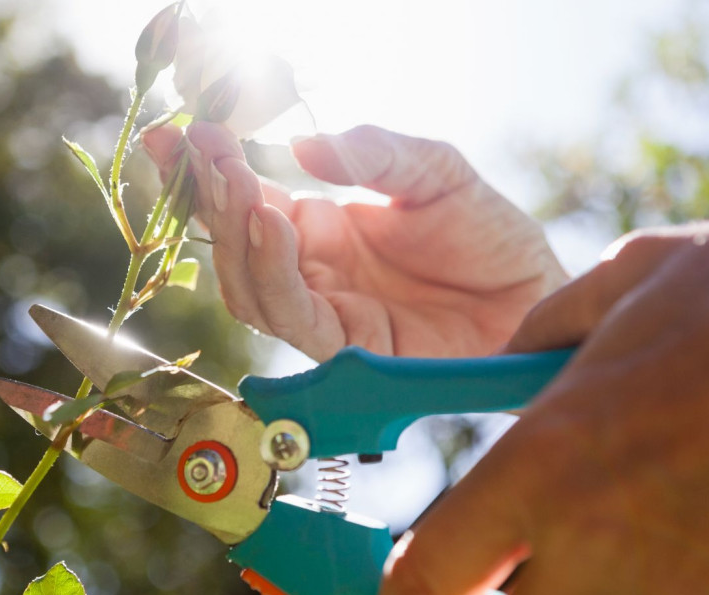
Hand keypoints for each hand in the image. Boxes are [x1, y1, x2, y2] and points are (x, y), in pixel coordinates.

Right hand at [141, 122, 566, 359]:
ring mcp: (327, 313)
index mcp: (321, 229)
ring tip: (239, 184)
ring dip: (236, 236)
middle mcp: (312, 273)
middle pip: (234, 246)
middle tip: (198, 147)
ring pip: (250, 288)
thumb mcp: (433, 171)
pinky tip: (275, 223)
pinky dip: (275, 272)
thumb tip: (301, 148)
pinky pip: (295, 317)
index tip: (172, 131)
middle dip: (208, 197)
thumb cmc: (488, 234)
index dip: (204, 172)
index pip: (244, 202)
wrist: (535, 294)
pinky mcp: (350, 349)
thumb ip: (373, 154)